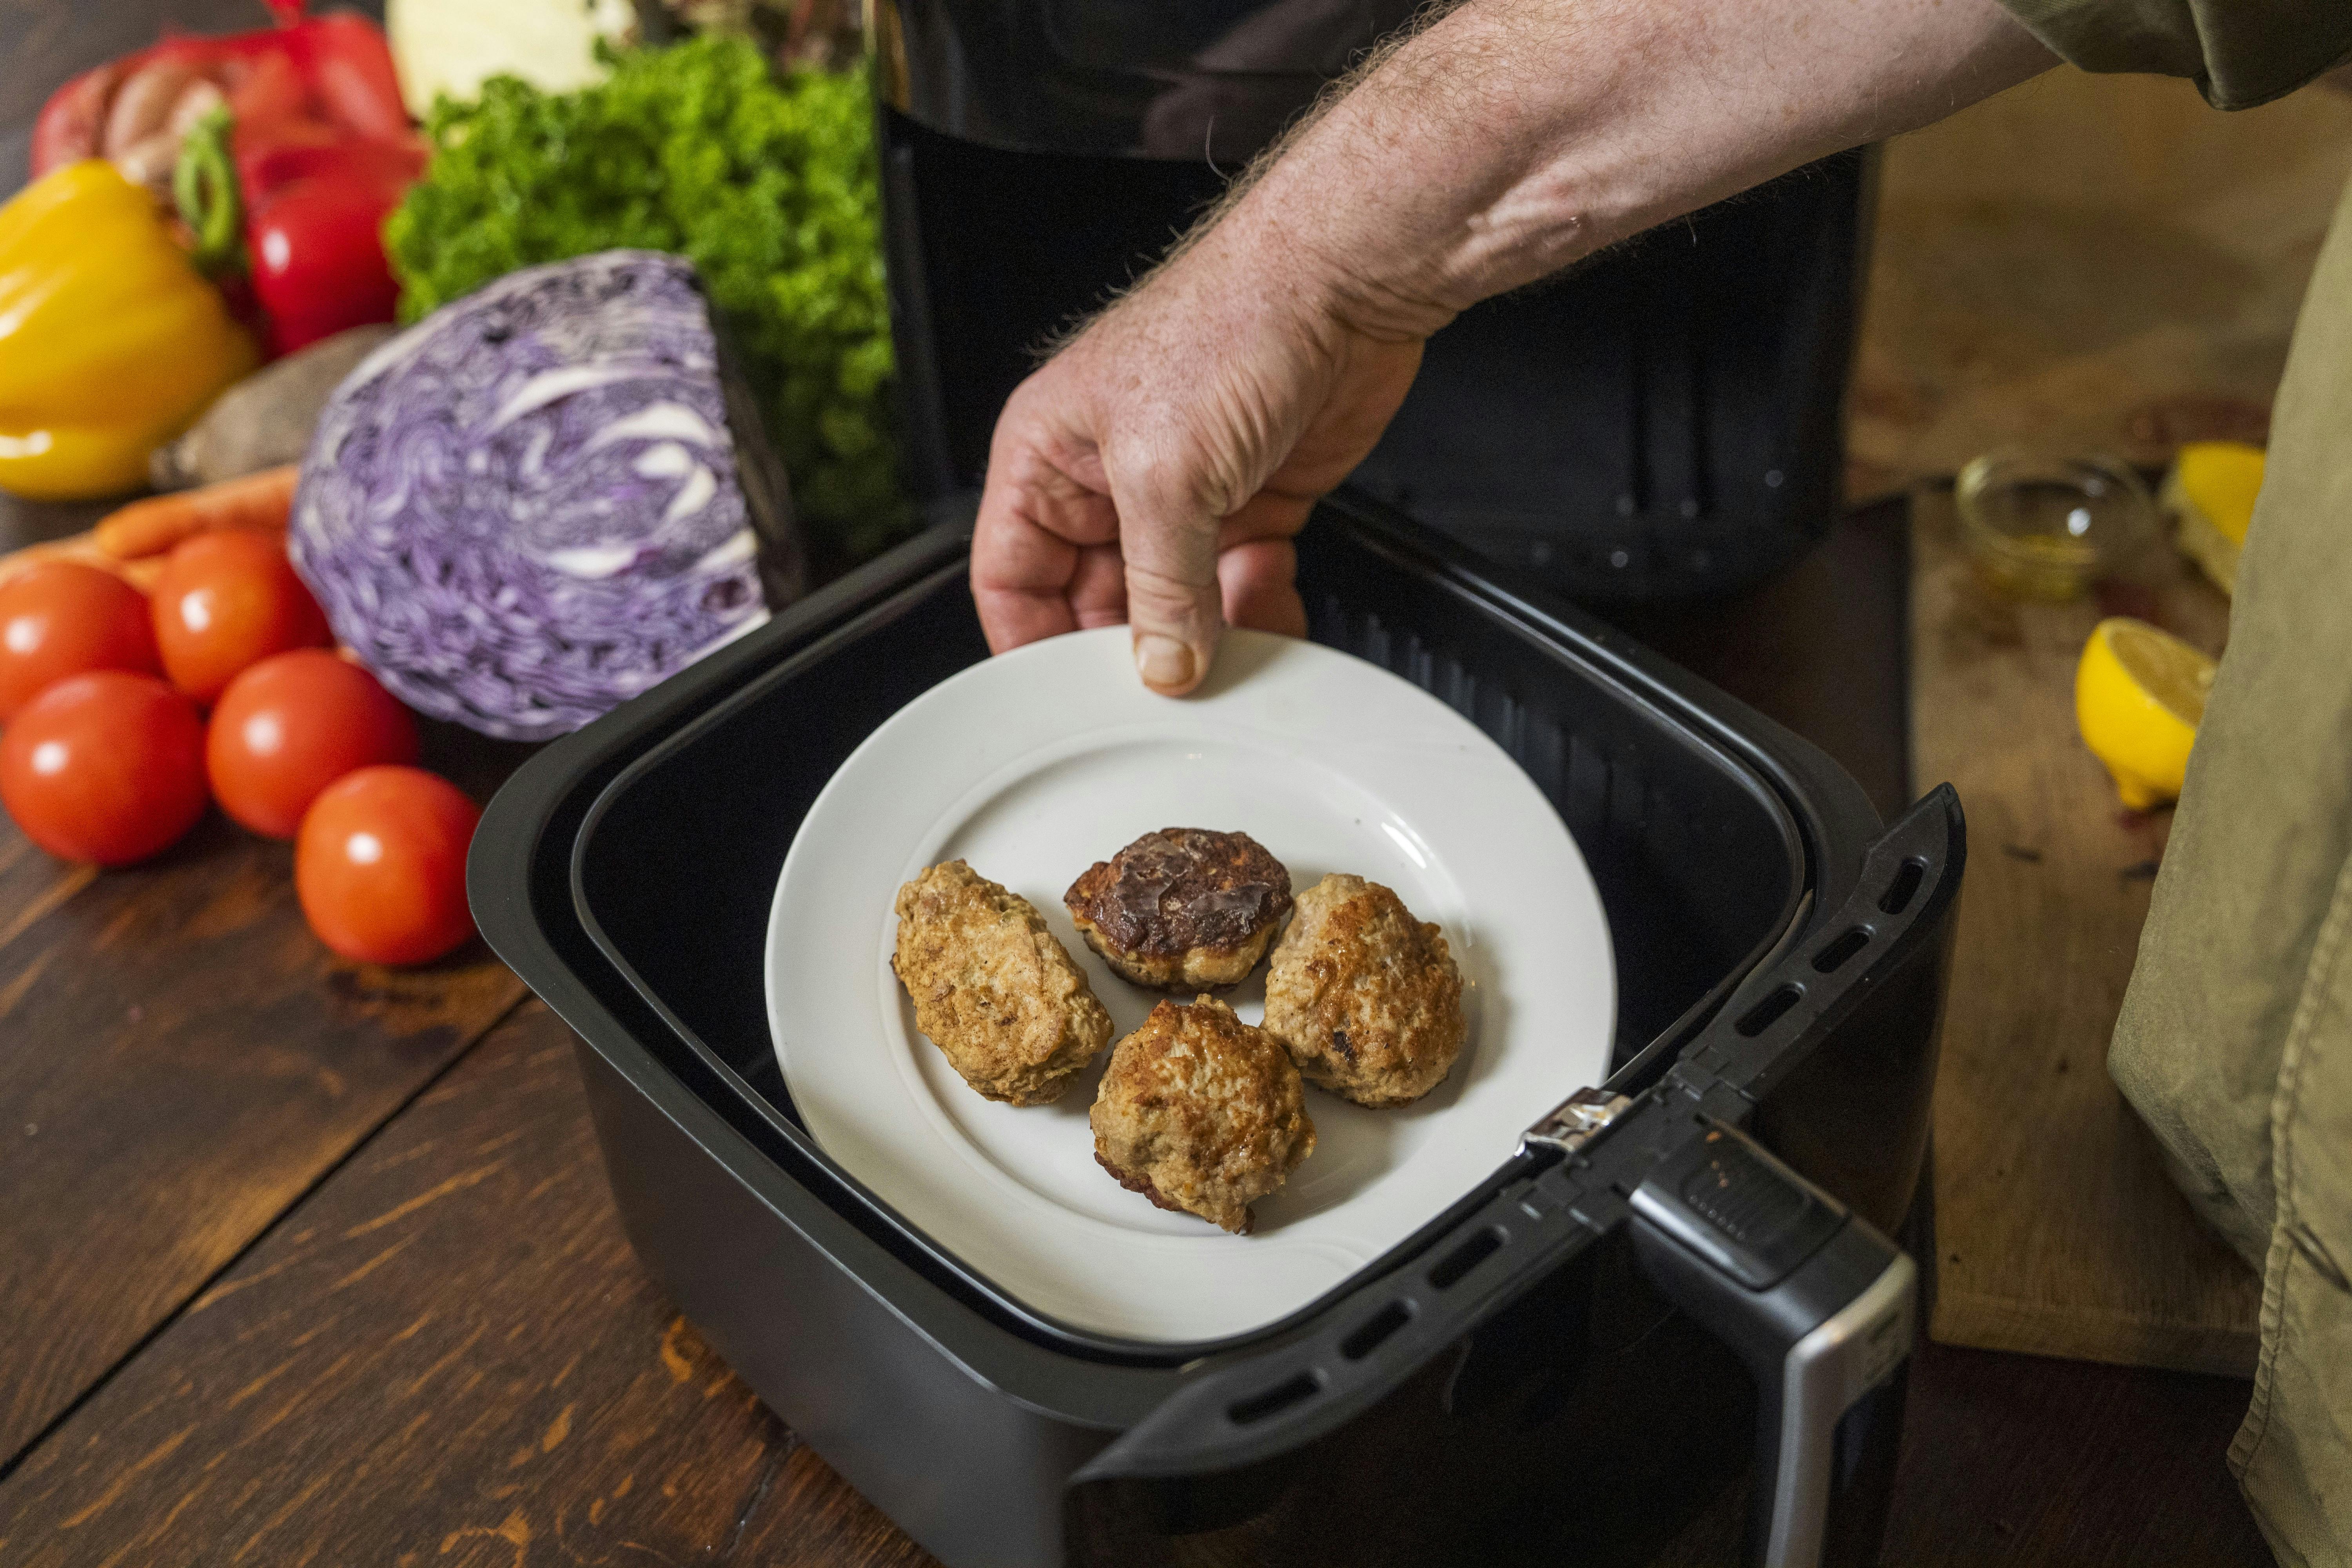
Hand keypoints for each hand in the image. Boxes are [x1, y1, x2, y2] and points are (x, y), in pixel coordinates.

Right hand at [969, 214, 1429, 695]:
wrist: (1345, 281)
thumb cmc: (1233, 323)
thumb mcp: (1166, 474)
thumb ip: (1160, 585)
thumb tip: (1162, 666)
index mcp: (1048, 455)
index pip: (1010, 577)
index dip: (1032, 645)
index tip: (1065, 701)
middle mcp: (1107, 478)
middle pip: (1097, 603)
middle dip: (1133, 651)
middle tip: (1164, 694)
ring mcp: (1183, 493)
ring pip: (1174, 603)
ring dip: (1205, 639)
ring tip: (1229, 655)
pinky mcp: (1252, 503)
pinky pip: (1239, 588)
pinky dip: (1258, 613)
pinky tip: (1273, 613)